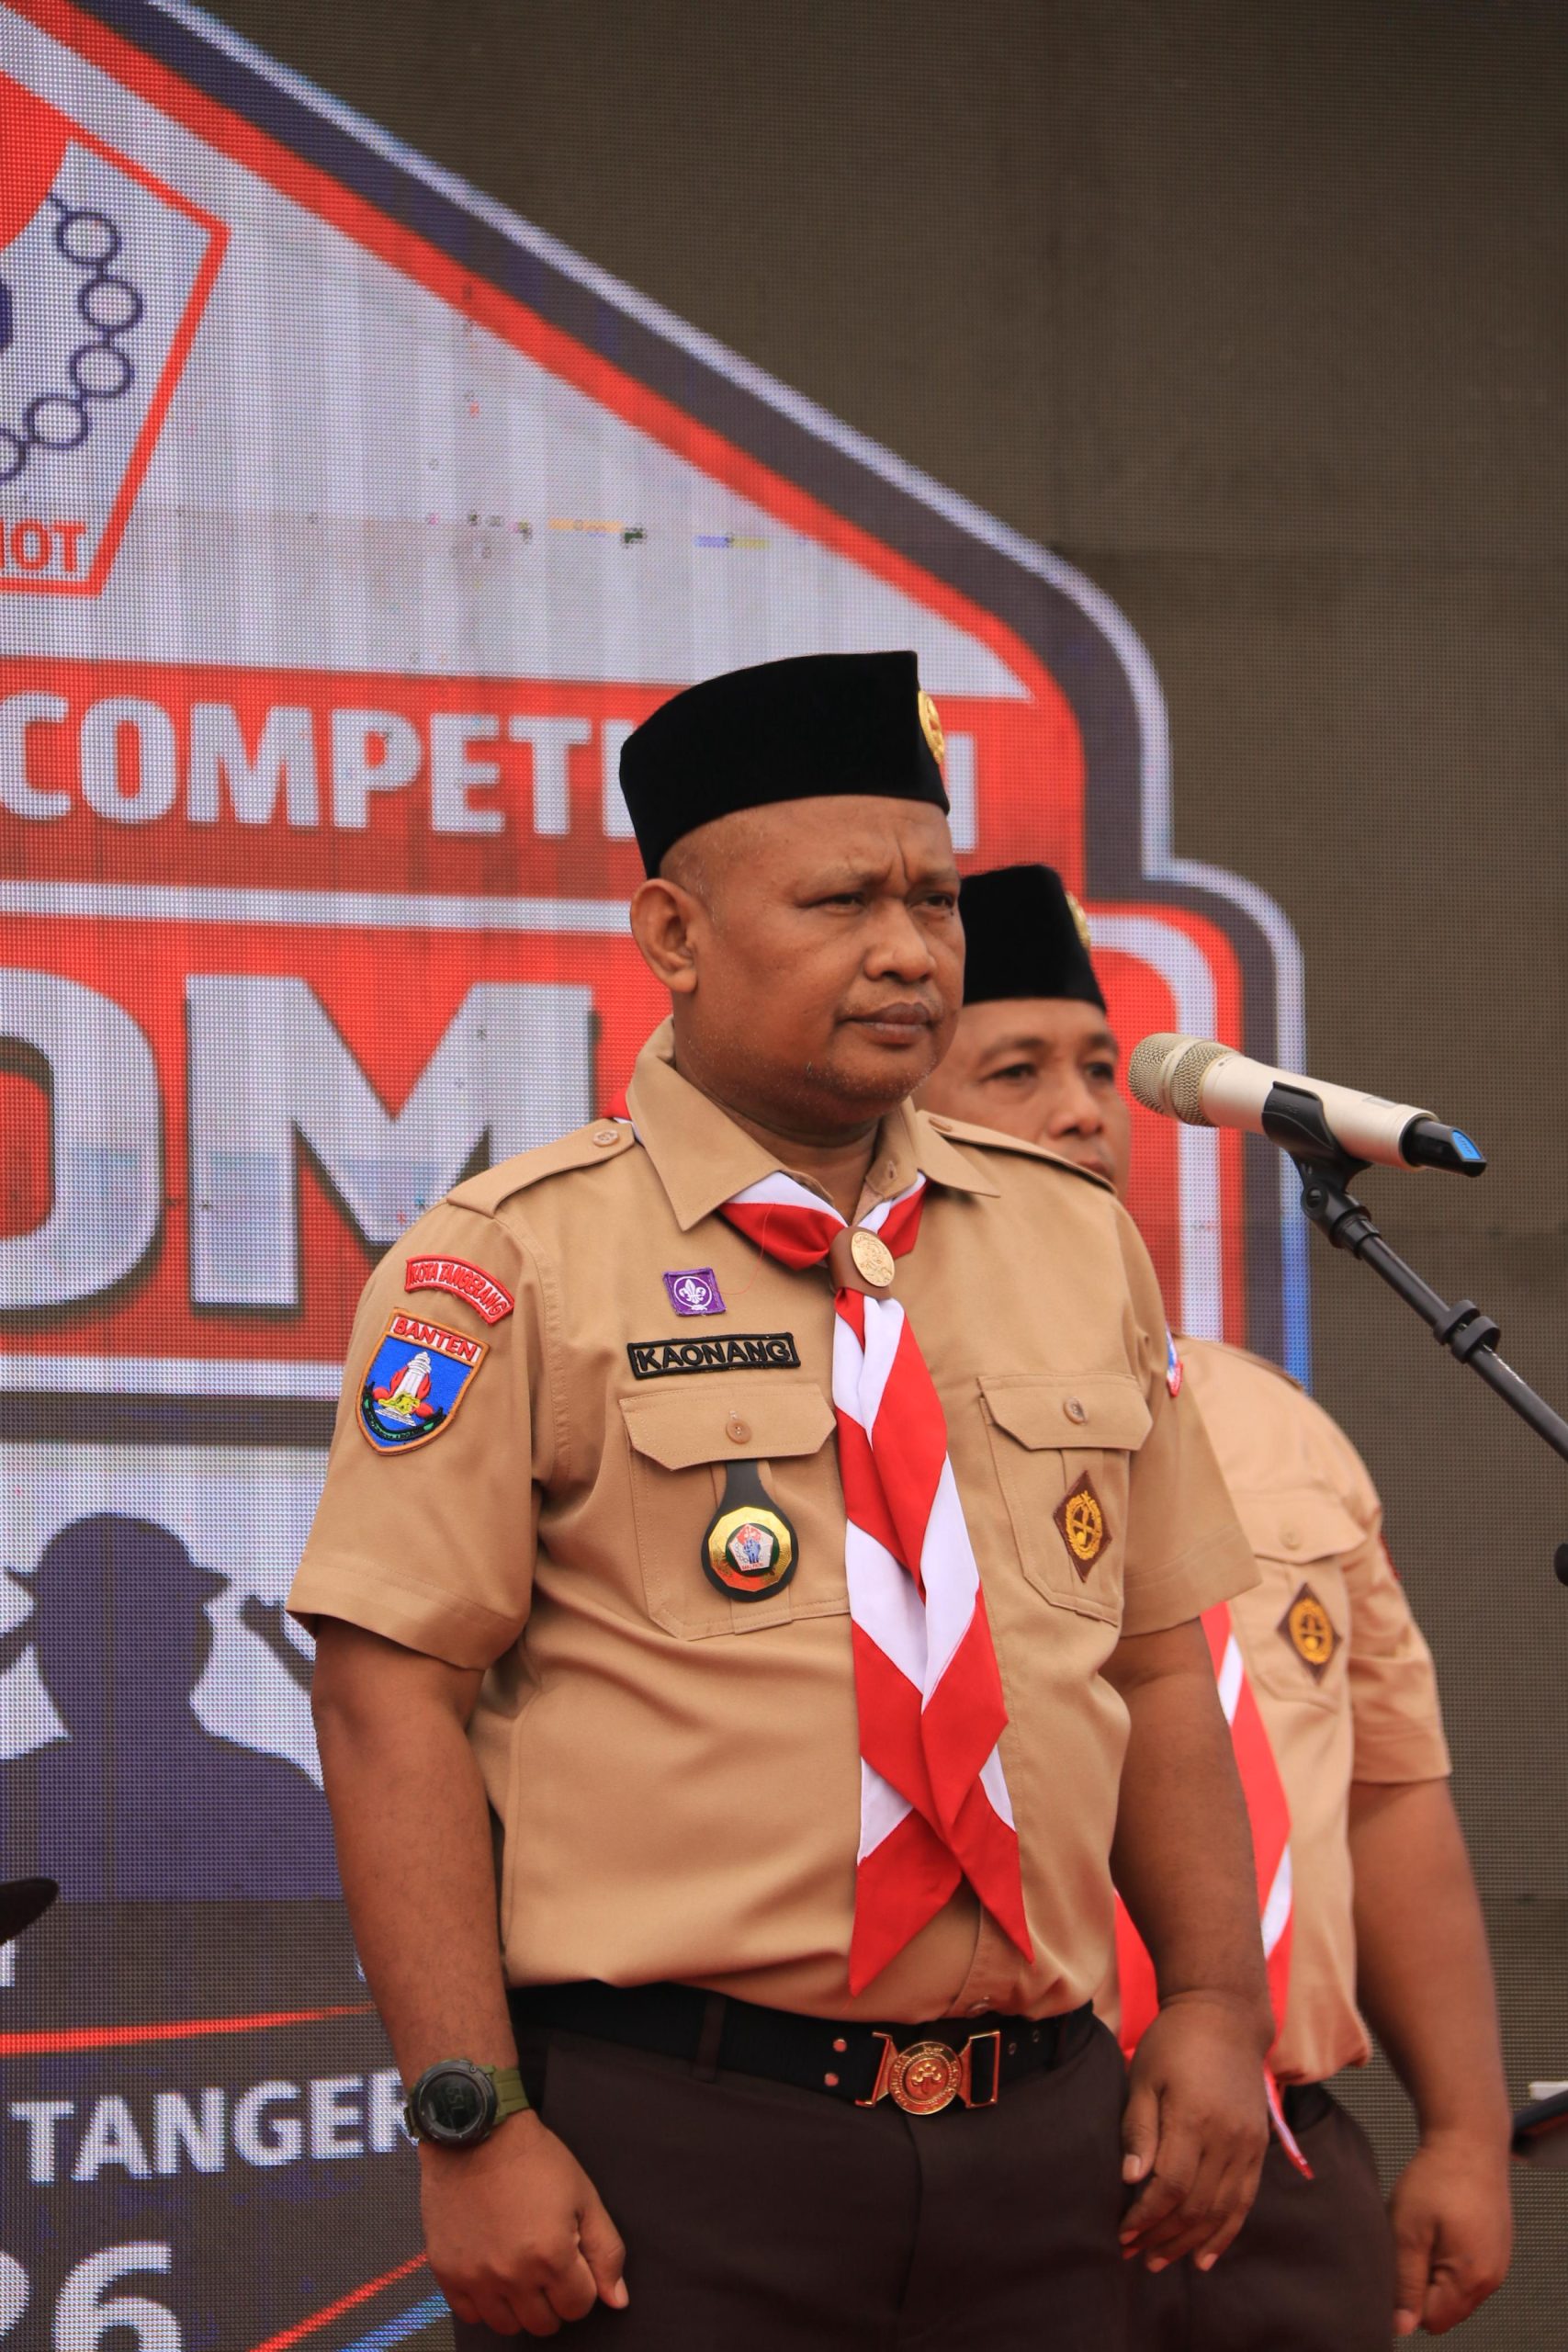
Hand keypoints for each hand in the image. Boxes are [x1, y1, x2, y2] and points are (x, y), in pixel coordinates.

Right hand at [420, 2112, 628, 2336]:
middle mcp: (513, 2275)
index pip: (579, 2307)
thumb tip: (617, 2300)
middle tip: (548, 2267)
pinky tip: (493, 2274)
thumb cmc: (535, 2160)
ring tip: (522, 2272)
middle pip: (544, 2324)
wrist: (478, 2133)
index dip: (582, 2286)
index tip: (573, 2262)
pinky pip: (471, 2315)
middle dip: (554, 2300)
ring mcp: (477, 2277)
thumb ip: (606, 2251)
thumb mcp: (584, 2195)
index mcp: (552, 2256)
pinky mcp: (447, 2272)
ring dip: (520, 2307)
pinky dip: (485, 2303)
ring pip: (508, 2326)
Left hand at [1119, 1993, 1268, 2272]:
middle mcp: (1227, 2137)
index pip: (1171, 2187)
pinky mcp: (1258, 2148)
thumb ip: (1139, 2128)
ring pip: (1222, 2210)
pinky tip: (1205, 2256)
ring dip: (1191, 2242)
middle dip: (1163, 2236)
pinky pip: (1244, 2201)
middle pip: (1197, 2206)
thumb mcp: (1144, 2076)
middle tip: (1135, 2255)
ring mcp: (1248, 2145)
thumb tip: (1130, 2180)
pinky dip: (1225, 2232)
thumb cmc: (1174, 2044)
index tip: (1122, 2233)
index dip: (1146, 2216)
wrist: (1225, 2018)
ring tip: (1162, 2261)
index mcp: (1194, 2119)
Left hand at [1389, 2130, 1512, 2335]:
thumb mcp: (1407, 2230)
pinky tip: (1439, 2226)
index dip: (1405, 2298)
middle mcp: (1491, 2279)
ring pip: (1453, 2289)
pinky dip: (1447, 2257)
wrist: (1469, 2139)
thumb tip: (1401, 2326)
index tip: (1396, 2263)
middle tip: (1409, 2243)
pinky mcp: (1495, 2248)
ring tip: (1425, 2231)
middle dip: (1421, 2286)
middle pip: (1444, 2309)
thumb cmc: (1437, 2178)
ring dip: (1433, 2270)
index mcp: (1471, 2279)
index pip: (1430, 2320)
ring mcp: (1496, 2263)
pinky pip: (1465, 2271)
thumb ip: (1405, 2282)